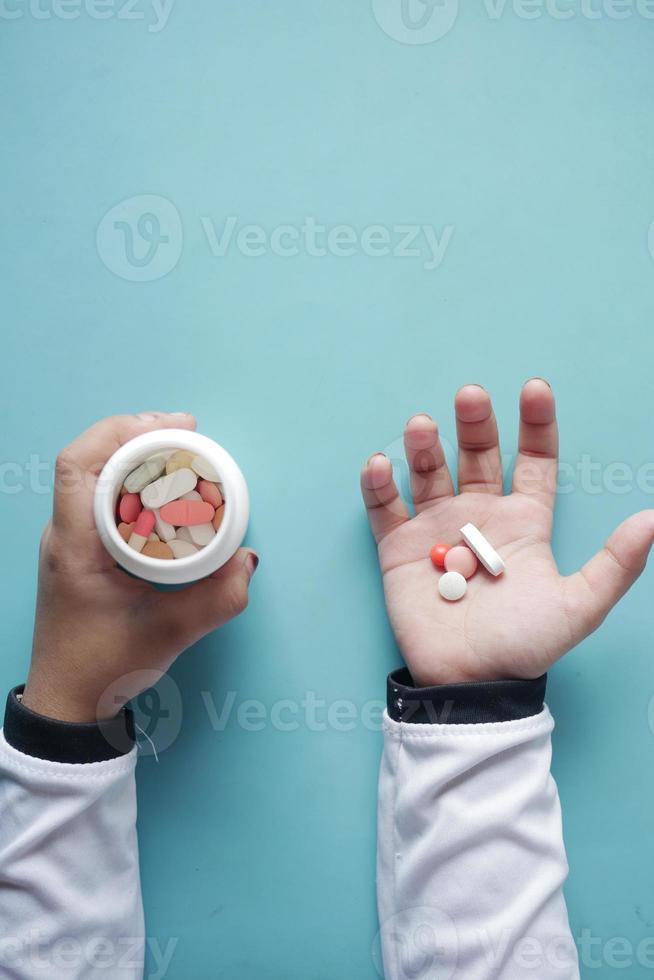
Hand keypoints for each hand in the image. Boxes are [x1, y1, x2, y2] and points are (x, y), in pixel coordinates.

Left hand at [23, 412, 258, 722]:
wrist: (69, 701)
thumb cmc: (105, 668)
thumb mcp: (168, 635)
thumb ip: (217, 600)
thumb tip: (248, 559)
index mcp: (74, 546)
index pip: (78, 465)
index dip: (122, 432)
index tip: (174, 428)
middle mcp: (64, 534)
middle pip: (90, 458)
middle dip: (139, 434)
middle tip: (190, 432)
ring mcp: (69, 540)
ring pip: (96, 474)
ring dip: (137, 454)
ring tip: (183, 449)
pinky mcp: (81, 549)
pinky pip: (104, 496)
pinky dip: (136, 479)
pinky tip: (168, 486)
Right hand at [361, 380, 653, 686]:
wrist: (470, 682)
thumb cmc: (524, 645)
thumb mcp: (579, 606)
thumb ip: (617, 564)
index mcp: (523, 521)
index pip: (532, 461)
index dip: (536, 425)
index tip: (535, 389)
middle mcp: (479, 515)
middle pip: (477, 454)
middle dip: (474, 423)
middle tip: (470, 395)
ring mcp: (437, 529)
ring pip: (428, 473)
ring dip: (424, 446)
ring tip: (421, 426)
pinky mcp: (398, 548)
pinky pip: (384, 509)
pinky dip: (378, 485)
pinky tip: (380, 464)